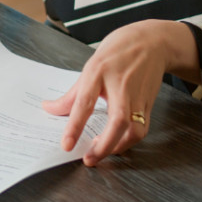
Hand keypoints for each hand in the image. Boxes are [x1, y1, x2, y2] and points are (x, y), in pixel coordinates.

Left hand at [43, 20, 198, 165]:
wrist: (153, 42)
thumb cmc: (118, 52)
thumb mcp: (90, 68)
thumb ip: (71, 94)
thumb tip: (48, 109)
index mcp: (99, 72)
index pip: (84, 103)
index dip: (74, 126)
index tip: (66, 145)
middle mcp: (121, 85)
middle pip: (117, 121)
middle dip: (104, 145)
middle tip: (89, 159)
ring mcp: (138, 96)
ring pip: (134, 129)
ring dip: (118, 146)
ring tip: (100, 152)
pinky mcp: (149, 104)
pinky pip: (141, 129)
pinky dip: (128, 141)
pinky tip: (116, 144)